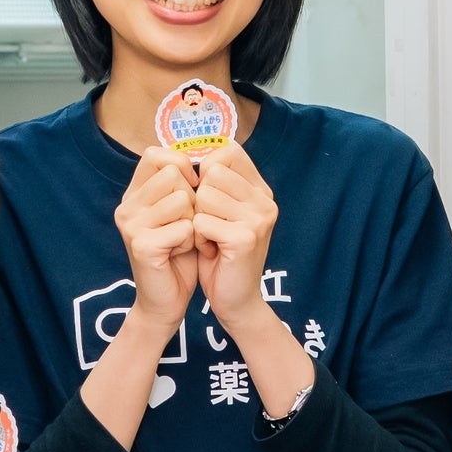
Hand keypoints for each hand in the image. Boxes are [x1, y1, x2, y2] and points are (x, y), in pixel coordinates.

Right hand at [111, 146, 205, 329]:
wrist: (165, 301)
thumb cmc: (178, 254)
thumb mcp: (180, 212)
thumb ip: (182, 183)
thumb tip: (206, 153)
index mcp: (133, 194)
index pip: (155, 154)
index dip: (181, 165)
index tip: (192, 188)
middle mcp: (126, 205)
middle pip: (173, 174)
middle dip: (192, 200)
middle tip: (185, 225)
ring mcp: (131, 225)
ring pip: (182, 200)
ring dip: (193, 222)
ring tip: (182, 241)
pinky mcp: (141, 245)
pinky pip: (185, 227)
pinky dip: (191, 242)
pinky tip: (179, 254)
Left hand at [187, 144, 282, 320]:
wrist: (236, 300)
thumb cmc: (221, 253)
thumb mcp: (220, 210)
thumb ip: (215, 183)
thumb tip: (186, 153)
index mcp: (261, 189)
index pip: (228, 151)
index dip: (207, 171)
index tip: (209, 199)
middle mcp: (265, 200)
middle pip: (211, 173)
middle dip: (200, 201)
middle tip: (212, 227)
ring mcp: (259, 218)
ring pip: (203, 197)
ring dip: (198, 221)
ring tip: (212, 240)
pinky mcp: (245, 237)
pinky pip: (201, 222)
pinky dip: (199, 240)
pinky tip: (212, 253)